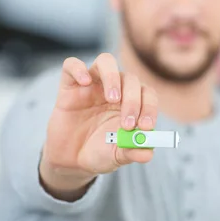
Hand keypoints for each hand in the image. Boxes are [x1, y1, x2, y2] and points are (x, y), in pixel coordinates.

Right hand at [39, 53, 157, 198]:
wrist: (70, 159)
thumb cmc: (99, 152)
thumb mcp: (117, 156)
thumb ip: (133, 152)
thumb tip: (148, 152)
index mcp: (131, 102)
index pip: (147, 94)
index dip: (150, 107)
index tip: (146, 127)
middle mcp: (114, 89)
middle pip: (130, 78)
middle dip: (133, 100)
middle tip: (128, 124)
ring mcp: (92, 84)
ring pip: (106, 61)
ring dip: (113, 77)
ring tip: (111, 99)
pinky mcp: (69, 85)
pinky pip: (71, 64)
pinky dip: (78, 69)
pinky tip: (84, 83)